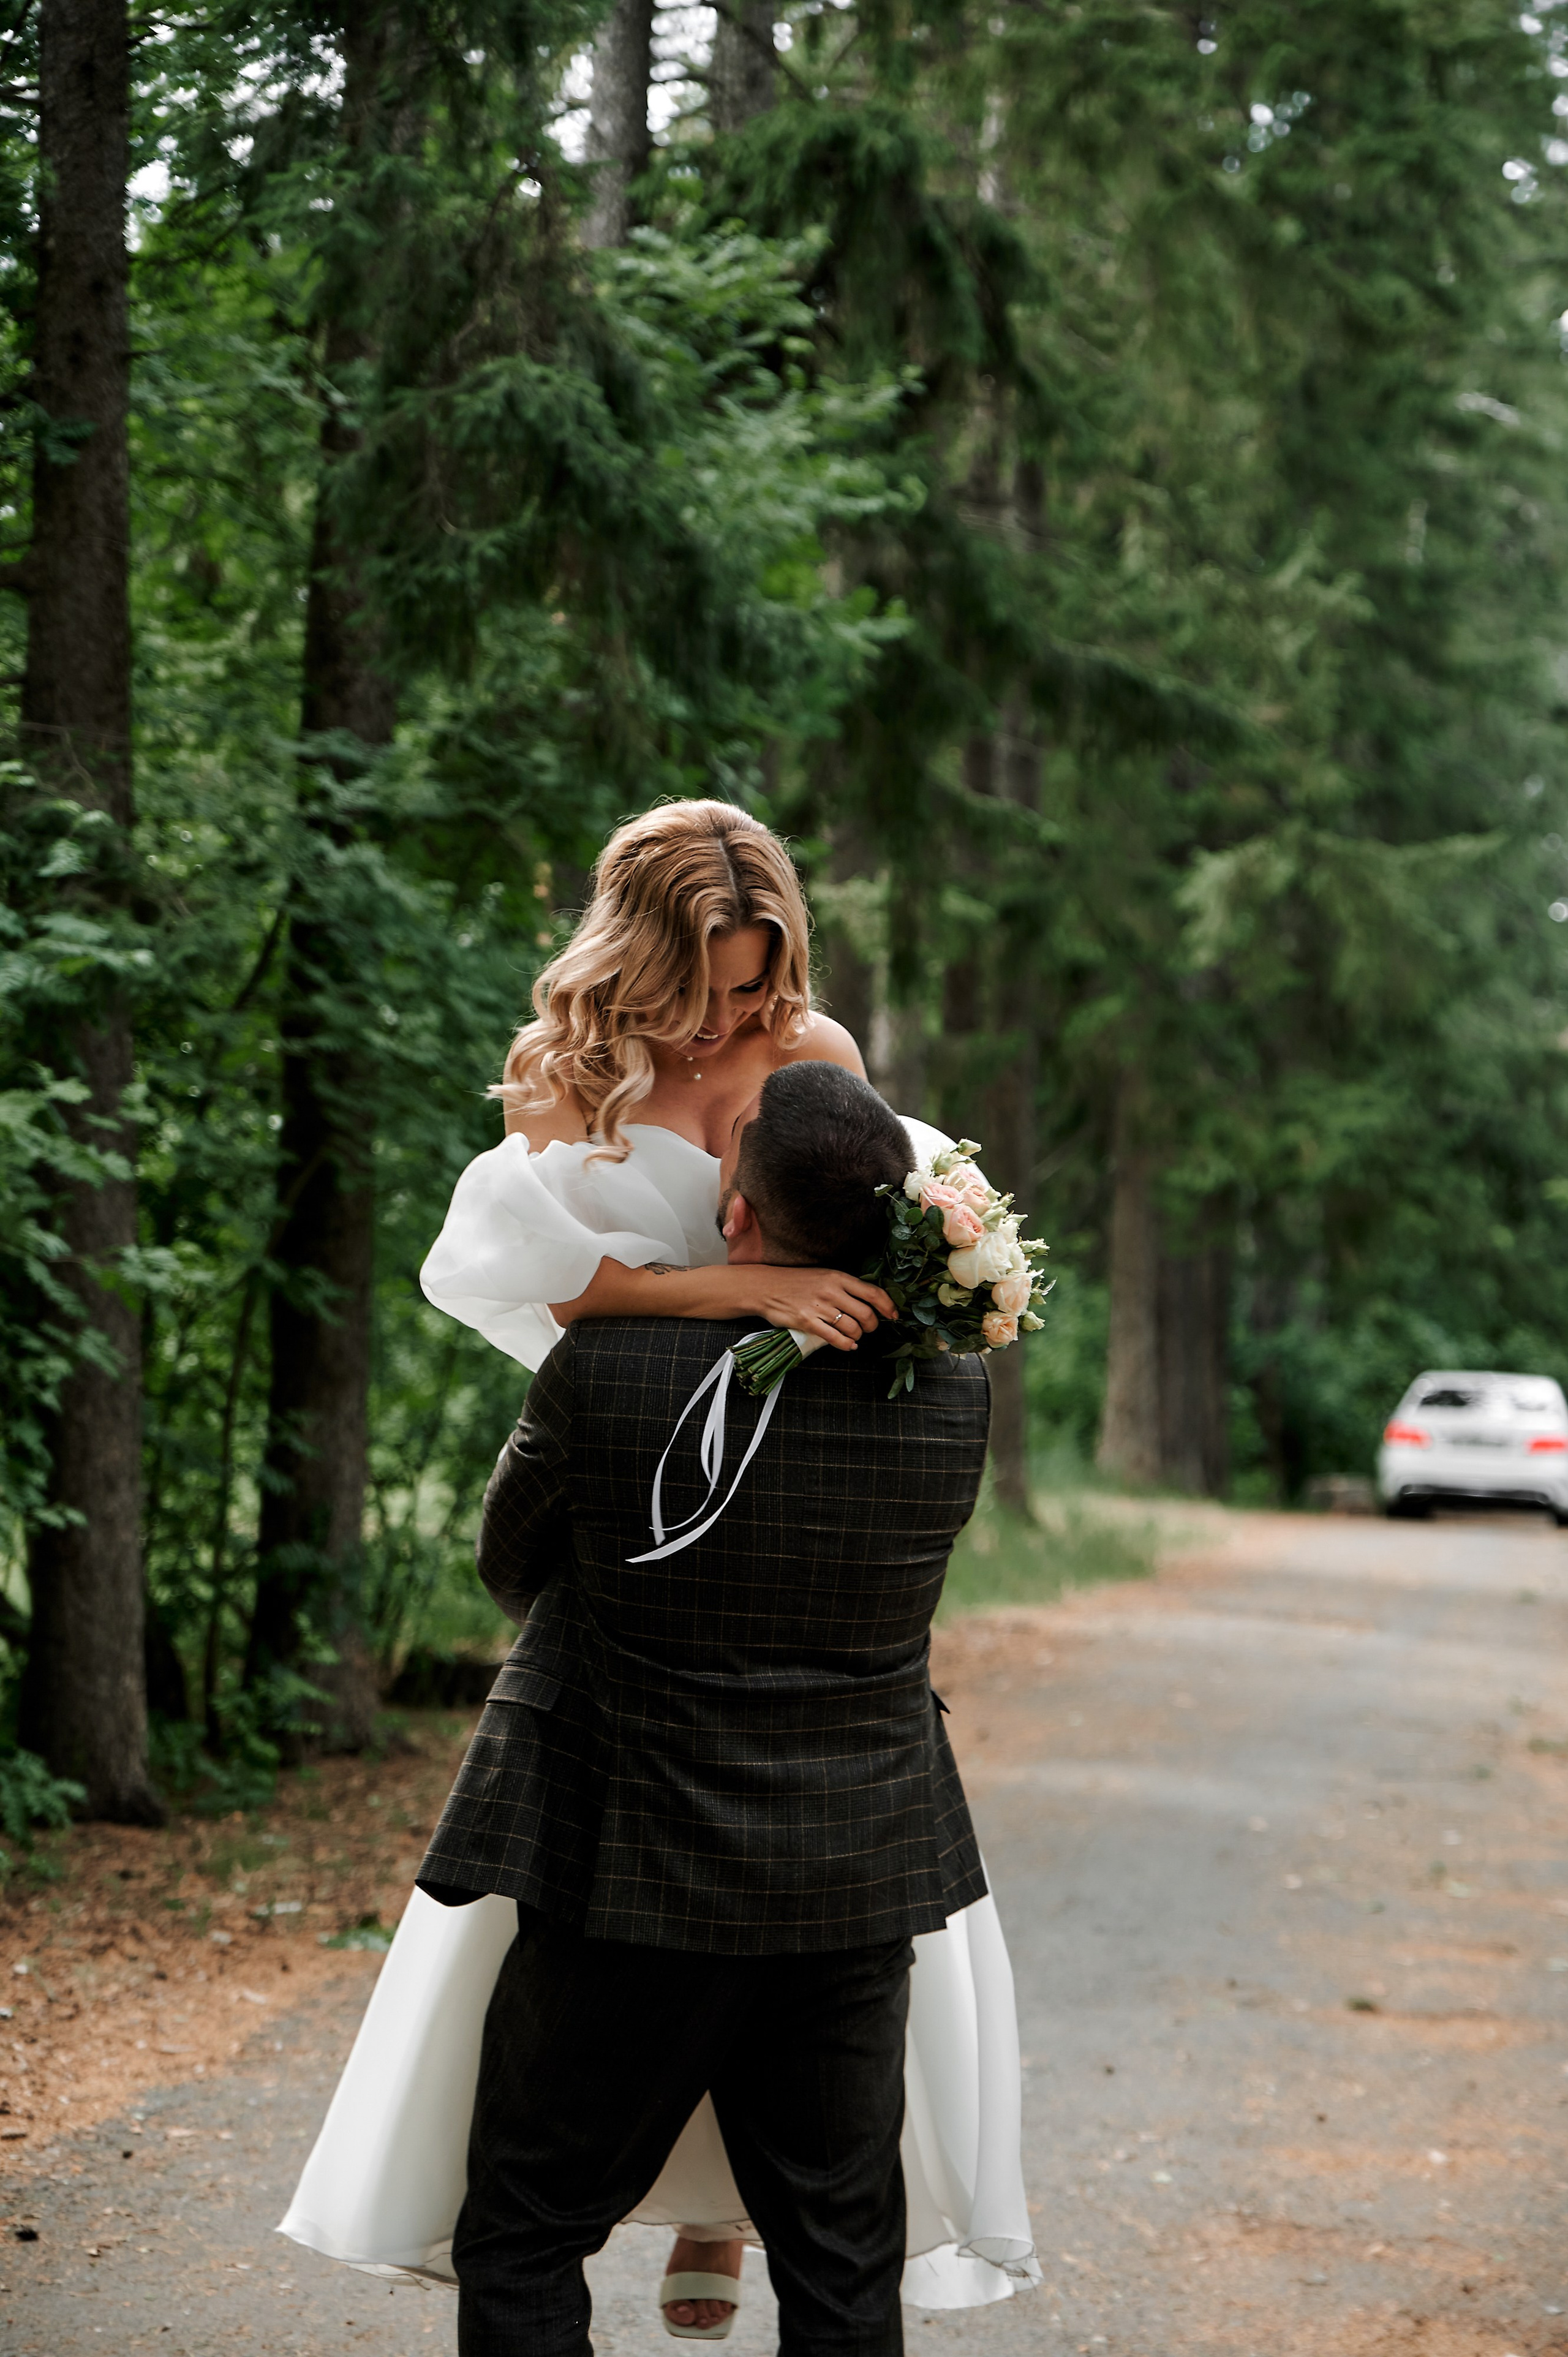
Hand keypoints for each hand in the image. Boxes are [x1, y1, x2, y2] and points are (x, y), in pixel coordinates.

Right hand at [748, 1266, 894, 1349]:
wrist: (766, 1287)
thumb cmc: (796, 1282)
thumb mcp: (824, 1276)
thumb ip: (845, 1287)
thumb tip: (869, 1302)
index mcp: (838, 1277)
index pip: (873, 1292)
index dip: (888, 1306)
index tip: (893, 1315)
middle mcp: (831, 1291)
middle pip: (866, 1314)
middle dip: (872, 1326)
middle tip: (868, 1328)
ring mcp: (819, 1307)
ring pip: (852, 1328)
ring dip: (857, 1336)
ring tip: (854, 1336)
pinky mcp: (807, 1322)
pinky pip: (835, 1338)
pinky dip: (846, 1345)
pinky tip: (848, 1345)